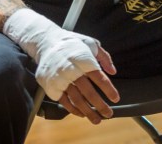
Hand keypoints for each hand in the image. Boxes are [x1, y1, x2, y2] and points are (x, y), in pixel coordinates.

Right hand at [3, 9, 119, 119]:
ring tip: (97, 119)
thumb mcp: (91, 43)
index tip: (116, 99)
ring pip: (76, 99)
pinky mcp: (51, 86)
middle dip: (100, 105)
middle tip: (109, 114)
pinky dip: (73, 109)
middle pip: (88, 92)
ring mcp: (60, 79)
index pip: (99, 77)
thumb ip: (104, 57)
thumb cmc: (72, 43)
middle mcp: (72, 70)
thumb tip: (113, 71)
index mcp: (83, 59)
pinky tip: (81, 114)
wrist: (46, 42)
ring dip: (88, 112)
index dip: (108, 89)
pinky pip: (64, 101)